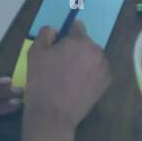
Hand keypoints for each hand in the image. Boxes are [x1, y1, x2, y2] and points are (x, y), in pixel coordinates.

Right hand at [21, 21, 110, 135]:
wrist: (53, 114)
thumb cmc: (41, 81)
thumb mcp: (35, 52)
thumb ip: (45, 34)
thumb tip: (55, 30)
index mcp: (79, 41)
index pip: (77, 26)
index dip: (67, 33)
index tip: (59, 44)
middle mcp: (96, 51)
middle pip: (86, 43)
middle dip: (76, 48)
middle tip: (61, 63)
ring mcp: (104, 68)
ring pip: (93, 57)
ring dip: (84, 61)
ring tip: (70, 76)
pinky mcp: (106, 83)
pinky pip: (98, 71)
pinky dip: (91, 74)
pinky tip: (78, 84)